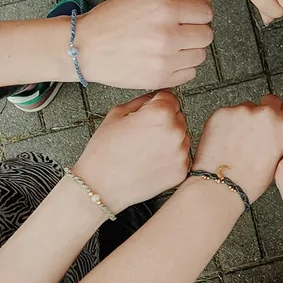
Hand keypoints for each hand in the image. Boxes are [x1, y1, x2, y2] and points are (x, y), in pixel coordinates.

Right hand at [73, 0, 213, 88]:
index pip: (206, 11)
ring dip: (191, 49)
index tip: (187, 14)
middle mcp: (167, 35)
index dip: (198, 12)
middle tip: (179, 29)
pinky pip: (190, 73)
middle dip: (197, 30)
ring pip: (201, 55)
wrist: (84, 47)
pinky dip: (183, 67)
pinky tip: (166, 58)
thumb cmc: (112, 18)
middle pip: (207, 34)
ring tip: (171, 44)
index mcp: (164, 9)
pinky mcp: (159, 79)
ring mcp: (164, 60)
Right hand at [73, 91, 189, 211]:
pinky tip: (151, 161)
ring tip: (146, 149)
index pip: (171, 97)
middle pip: (178, 116)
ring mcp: (181, 153)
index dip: (157, 103)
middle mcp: (176, 131)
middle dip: (164, 121)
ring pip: (182, 136)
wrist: (100, 186)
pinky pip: (181, 156)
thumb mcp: (118, 113)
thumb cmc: (104, 151)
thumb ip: (143, 100)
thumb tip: (158, 96)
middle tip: (143, 133)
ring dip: (169, 139)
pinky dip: (170, 157)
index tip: (148, 112)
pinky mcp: (181, 171)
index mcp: (161, 113)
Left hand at [192, 95, 282, 202]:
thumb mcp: (278, 161)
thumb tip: (275, 131)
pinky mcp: (223, 112)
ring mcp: (243, 110)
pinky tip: (225, 140)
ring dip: (245, 118)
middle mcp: (267, 114)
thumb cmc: (249, 181)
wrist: (221, 185)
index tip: (281, 117)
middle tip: (257, 130)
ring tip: (238, 141)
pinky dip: (227, 122)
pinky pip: (229, 112)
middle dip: (266, 111)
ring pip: (247, 106)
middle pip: (271, 100)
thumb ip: (280, 138)